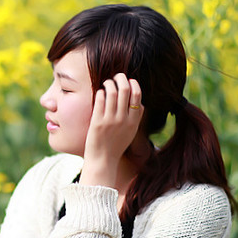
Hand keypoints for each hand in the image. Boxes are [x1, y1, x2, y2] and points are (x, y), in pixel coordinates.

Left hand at [80, 73, 142, 187]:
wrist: (103, 160)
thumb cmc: (116, 145)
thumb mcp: (131, 132)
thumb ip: (136, 118)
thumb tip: (140, 103)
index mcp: (134, 121)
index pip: (137, 95)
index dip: (133, 84)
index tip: (129, 81)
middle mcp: (123, 119)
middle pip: (125, 90)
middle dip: (121, 78)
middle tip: (117, 76)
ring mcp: (110, 120)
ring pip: (112, 91)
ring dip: (109, 83)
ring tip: (107, 83)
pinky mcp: (97, 121)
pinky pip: (100, 99)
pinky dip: (100, 92)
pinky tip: (99, 93)